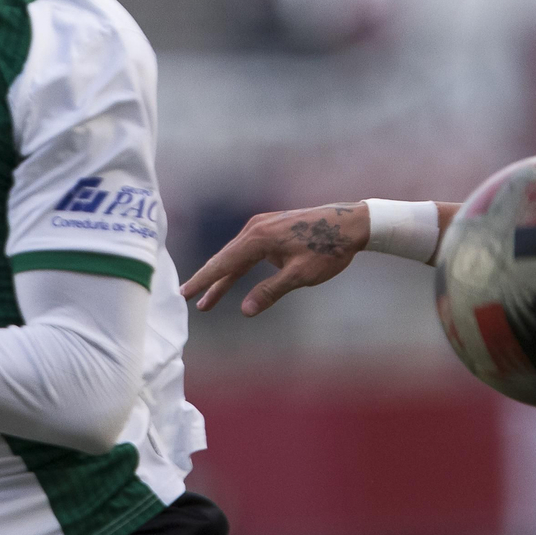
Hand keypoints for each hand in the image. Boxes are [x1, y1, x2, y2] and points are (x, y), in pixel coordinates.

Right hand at [180, 203, 367, 315]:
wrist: (350, 224)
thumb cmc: (328, 249)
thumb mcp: (301, 275)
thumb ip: (271, 292)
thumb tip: (245, 310)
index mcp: (259, 238)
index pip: (224, 263)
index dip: (204, 280)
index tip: (185, 293)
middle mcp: (256, 228)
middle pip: (225, 258)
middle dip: (208, 280)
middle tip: (188, 298)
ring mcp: (263, 225)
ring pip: (236, 256)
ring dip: (223, 277)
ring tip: (207, 301)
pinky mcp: (271, 228)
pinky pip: (247, 251)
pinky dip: (238, 267)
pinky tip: (231, 281)